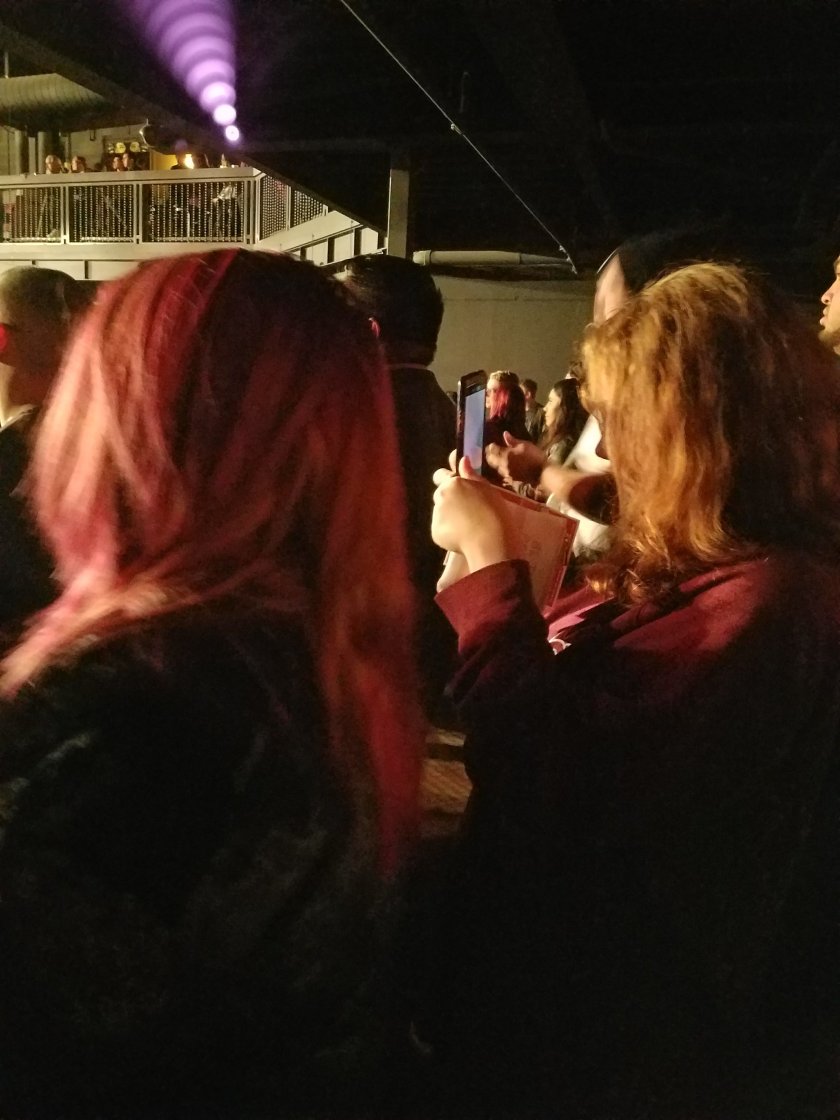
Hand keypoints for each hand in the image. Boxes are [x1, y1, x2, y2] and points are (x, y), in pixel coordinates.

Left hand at [432, 456, 509, 572]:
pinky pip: (440, 528)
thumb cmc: (494, 512)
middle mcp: (440, 496)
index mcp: (452, 483)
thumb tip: (463, 460)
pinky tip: (463, 535)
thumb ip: (471, 474)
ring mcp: (436, 514)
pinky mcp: (435, 532)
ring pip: (440, 512)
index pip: (440, 475)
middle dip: (449, 499)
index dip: (449, 481)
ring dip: (449, 515)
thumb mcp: (487, 489)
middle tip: (467, 510)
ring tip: (467, 525)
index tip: (460, 490)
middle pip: (440, 494)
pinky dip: (448, 531)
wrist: (489, 540)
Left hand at [485, 431, 546, 485]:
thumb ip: (513, 441)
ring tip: (497, 458)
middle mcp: (502, 465)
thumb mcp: (525, 445)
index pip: (492, 450)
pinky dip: (501, 468)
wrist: (541, 473)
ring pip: (496, 467)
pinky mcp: (511, 479)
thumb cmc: (534, 457)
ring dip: (495, 462)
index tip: (492, 444)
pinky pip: (502, 473)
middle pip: (491, 460)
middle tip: (491, 451)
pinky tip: (505, 466)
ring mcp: (506, 473)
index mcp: (505, 455)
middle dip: (490, 455)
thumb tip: (505, 434)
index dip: (491, 446)